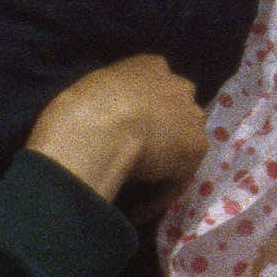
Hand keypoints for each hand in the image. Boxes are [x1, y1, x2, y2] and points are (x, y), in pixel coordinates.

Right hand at [19, 55, 210, 199]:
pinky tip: (135, 211)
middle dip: (162, 129)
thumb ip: (109, 96)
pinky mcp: (195, 149)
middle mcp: (178, 85)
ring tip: (138, 185)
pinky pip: (176, 177)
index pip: (154, 84)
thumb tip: (105, 116)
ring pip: (181, 141)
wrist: (96, 131)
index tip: (125, 127)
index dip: (142, 109)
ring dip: (164, 161)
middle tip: (136, 153)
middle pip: (176, 109)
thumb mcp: (91, 90)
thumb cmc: (80, 108)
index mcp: (149, 65)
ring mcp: (191, 116)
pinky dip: (158, 196)